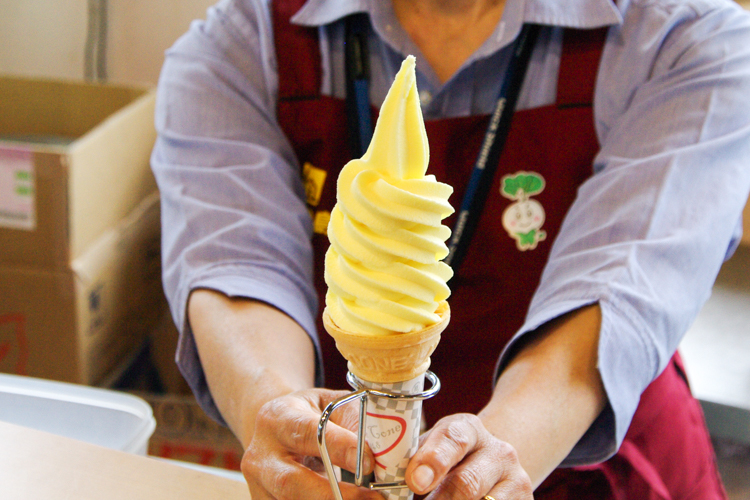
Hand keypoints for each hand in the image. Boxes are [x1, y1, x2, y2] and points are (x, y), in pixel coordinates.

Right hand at [241, 388, 382, 499]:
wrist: (275, 429)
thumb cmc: (310, 415)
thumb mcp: (330, 405)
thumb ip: (353, 421)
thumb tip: (378, 452)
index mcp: (277, 418)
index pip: (307, 433)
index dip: (339, 448)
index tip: (370, 463)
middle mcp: (261, 454)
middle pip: (290, 482)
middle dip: (334, 494)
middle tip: (373, 498)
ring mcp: (259, 484)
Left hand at [405, 414, 532, 499]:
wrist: (492, 467)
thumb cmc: (446, 460)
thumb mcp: (431, 448)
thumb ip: (408, 459)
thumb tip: (377, 481)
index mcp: (468, 429)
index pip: (452, 440)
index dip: (433, 460)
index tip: (415, 481)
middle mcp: (499, 452)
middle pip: (467, 483)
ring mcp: (518, 481)